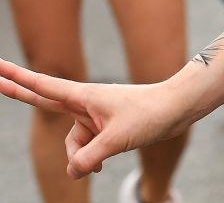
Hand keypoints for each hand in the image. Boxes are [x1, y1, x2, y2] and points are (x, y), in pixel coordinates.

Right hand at [0, 62, 189, 178]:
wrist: (177, 109)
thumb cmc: (150, 114)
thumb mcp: (116, 139)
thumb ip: (89, 157)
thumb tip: (72, 171)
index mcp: (84, 96)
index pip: (43, 87)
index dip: (19, 78)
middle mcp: (85, 103)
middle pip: (44, 101)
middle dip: (19, 92)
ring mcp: (93, 115)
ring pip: (72, 144)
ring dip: (82, 156)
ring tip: (105, 156)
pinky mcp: (103, 126)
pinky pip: (86, 149)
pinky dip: (90, 159)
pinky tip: (100, 165)